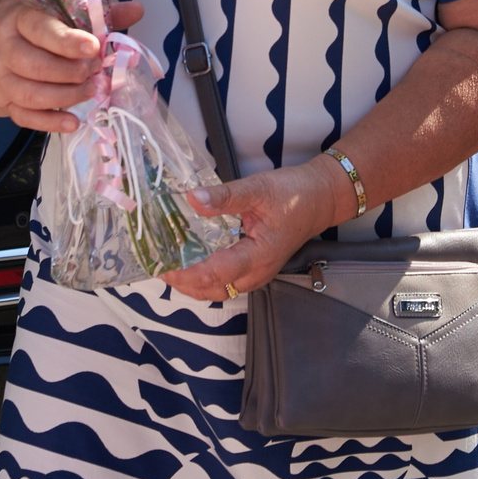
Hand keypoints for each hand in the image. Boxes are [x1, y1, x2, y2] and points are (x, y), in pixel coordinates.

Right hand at [0, 0, 143, 134]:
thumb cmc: (36, 21)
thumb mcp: (60, 8)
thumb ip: (97, 12)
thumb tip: (135, 10)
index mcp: (18, 17)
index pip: (40, 30)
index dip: (67, 42)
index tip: (94, 48)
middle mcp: (2, 46)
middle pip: (33, 66)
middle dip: (70, 73)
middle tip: (95, 71)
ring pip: (29, 94)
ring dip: (65, 97)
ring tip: (89, 91)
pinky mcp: (0, 99)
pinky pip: (23, 117)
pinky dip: (50, 123)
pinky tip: (72, 121)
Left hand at [158, 160, 351, 302]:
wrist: (321, 199)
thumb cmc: (294, 194)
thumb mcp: (258, 188)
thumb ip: (224, 196)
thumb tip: (193, 199)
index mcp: (259, 256)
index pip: (215, 274)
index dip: (186, 273)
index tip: (162, 264)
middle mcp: (257, 273)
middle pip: (212, 290)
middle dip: (182, 282)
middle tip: (157, 263)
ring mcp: (256, 274)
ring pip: (217, 290)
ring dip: (192, 282)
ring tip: (168, 262)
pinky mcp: (254, 268)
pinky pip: (225, 281)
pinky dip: (204, 275)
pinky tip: (190, 258)